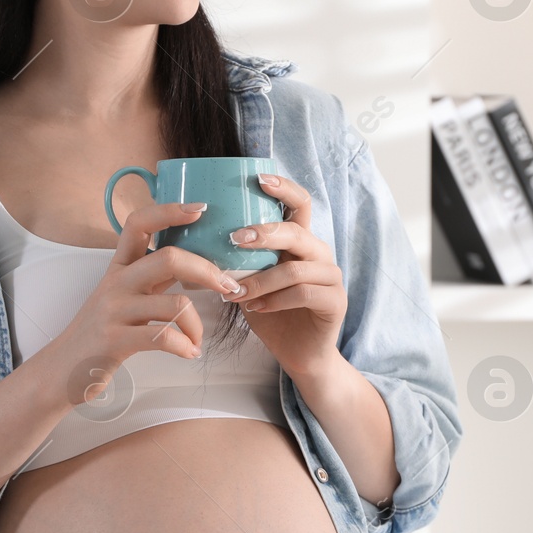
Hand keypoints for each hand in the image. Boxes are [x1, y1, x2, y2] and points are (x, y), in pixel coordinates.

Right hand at [31, 200, 243, 407]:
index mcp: (119, 267)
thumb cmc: (100, 332)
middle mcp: (116, 283)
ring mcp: (114, 311)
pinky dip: (185, 346)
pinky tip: (189, 353)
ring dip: (197, 325)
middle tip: (228, 287)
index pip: (139, 223)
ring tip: (197, 339)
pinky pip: (164, 338)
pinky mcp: (115, 340)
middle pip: (169, 257)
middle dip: (208, 271)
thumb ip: (152, 278)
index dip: (169, 211)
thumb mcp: (122, 297)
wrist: (62, 369)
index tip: (199, 209)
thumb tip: (196, 263)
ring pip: (175, 304)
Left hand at [221, 172, 345, 376]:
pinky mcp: (335, 301)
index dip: (284, 188)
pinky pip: (303, 294)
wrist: (300, 354)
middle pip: (297, 232)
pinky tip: (254, 308)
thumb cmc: (272, 313)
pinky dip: (274, 300)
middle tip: (234, 238)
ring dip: (261, 279)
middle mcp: (319, 253)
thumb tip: (196, 237)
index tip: (258, 178)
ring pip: (296, 268)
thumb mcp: (250, 280)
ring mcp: (331, 277)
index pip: (300, 204)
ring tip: (235, 291)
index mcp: (301, 241)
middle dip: (264, 233)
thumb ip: (239, 259)